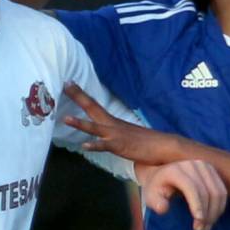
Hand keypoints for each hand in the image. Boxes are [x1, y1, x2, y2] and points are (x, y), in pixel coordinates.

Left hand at [63, 82, 179, 164]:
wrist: (164, 146)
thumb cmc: (146, 142)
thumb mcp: (126, 134)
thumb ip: (113, 132)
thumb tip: (104, 132)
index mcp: (113, 121)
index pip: (94, 105)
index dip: (81, 95)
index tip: (69, 83)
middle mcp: (112, 125)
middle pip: (92, 108)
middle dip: (78, 97)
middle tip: (65, 85)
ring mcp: (116, 135)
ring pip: (95, 127)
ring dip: (80, 123)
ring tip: (65, 118)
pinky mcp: (121, 147)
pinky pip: (106, 146)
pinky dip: (95, 145)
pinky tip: (85, 145)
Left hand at [137, 161, 227, 229]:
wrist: (163, 172)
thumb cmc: (157, 187)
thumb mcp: (151, 195)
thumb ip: (155, 202)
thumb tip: (163, 208)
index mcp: (177, 169)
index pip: (191, 187)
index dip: (197, 204)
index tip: (198, 221)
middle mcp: (193, 165)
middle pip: (207, 191)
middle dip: (207, 213)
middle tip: (200, 229)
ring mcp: (205, 166)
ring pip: (218, 192)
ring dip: (215, 212)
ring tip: (206, 227)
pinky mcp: (213, 171)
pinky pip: (222, 191)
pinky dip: (219, 207)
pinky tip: (212, 218)